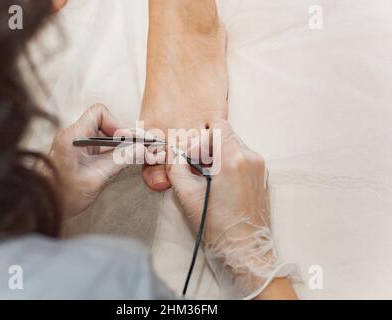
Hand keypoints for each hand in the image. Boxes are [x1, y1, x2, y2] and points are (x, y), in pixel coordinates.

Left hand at [51, 104, 143, 218]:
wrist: (47, 209)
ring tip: (136, 154)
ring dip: (121, 144)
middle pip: (104, 123)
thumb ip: (120, 160)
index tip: (126, 140)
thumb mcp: (97, 177)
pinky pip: (102, 146)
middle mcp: (74, 136)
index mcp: (73, 136)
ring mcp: (78, 145)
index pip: (98, 113)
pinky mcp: (82, 155)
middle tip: (140, 147)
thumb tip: (142, 149)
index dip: (116, 123)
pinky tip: (125, 160)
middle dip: (123, 135)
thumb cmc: (64, 195)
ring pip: (105, 135)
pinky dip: (115, 151)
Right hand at [168, 119, 297, 298]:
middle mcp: (251, 158)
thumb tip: (174, 151)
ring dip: (220, 156)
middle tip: (198, 168)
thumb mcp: (187, 195)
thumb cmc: (217, 225)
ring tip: (210, 179)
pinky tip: (222, 185)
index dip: (202, 135)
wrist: (246, 249)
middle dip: (209, 146)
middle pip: (227, 135)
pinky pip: (244, 159)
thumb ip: (176, 167)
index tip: (194, 152)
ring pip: (236, 147)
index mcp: (233, 159)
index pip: (218, 125)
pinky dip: (231, 165)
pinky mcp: (264, 177)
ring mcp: (261, 168)